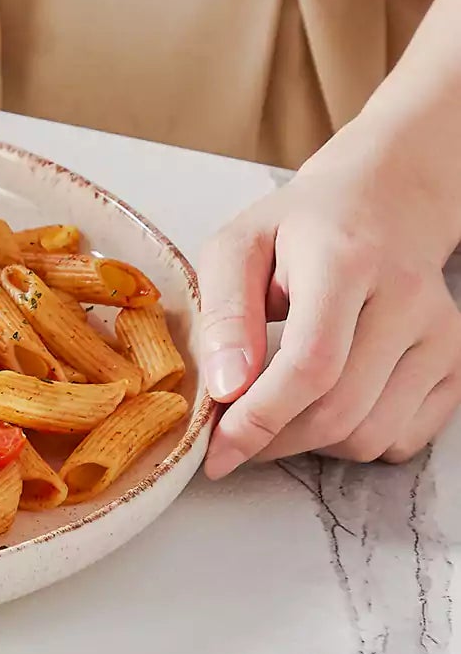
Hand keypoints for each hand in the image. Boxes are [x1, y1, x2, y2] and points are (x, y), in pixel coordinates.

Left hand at [197, 146, 460, 476]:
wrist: (386, 202)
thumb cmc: (300, 228)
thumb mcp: (238, 247)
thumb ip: (224, 313)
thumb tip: (225, 387)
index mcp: (345, 262)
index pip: (311, 365)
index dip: (260, 420)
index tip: (216, 452)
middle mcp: (407, 300)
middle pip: (339, 412)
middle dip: (273, 441)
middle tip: (231, 437)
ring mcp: (441, 336)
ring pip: (370, 436)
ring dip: (309, 444)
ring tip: (275, 410)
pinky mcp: (455, 364)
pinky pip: (401, 439)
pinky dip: (352, 440)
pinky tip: (324, 405)